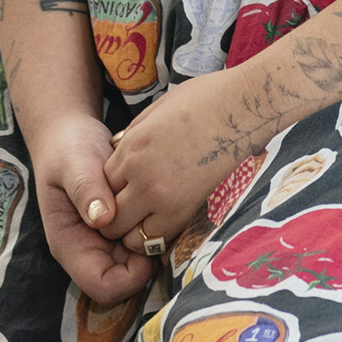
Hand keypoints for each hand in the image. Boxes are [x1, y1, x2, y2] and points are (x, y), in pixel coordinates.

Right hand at [28, 110, 156, 306]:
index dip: (128, 279)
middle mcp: (88, 250)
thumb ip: (85, 189)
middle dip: (145, 265)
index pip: (101, 286)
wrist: (70, 133)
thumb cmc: (67, 147)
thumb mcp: (73, 163)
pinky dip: (153, 232)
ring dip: (152, 249)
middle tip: (166, 231)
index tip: (148, 250)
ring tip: (168, 217)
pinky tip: (164, 209)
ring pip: (135, 266)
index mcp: (69, 245)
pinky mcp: (119, 228)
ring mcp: (104, 241)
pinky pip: (140, 243)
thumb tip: (103, 219)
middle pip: (122, 282)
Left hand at [103, 73, 254, 255]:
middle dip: (116, 215)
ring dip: (133, 231)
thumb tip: (120, 153)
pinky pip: (155, 239)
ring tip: (147, 220)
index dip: (111, 188)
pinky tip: (164, 223)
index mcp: (130, 147)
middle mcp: (139, 175)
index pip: (102, 183)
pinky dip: (155, 238)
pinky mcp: (183, 210)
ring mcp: (160, 196)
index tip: (125, 188)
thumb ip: (133, 137)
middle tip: (132, 210)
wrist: (239, 109)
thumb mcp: (155, 111)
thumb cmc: (203, 101)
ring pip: (128, 235)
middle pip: (110, 215)